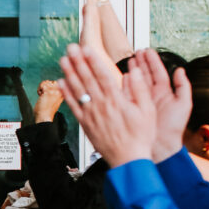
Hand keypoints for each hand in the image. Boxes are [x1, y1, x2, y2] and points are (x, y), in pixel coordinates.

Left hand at [34, 80, 63, 122]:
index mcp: (64, 94)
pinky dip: (39, 90)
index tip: (49, 95)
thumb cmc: (48, 111)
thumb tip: (50, 84)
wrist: (44, 117)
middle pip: (52, 81)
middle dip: (46, 87)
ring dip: (42, 88)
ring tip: (43, 96)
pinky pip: (42, 84)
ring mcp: (55, 91)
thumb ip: (56, 92)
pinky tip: (40, 96)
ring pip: (46, 82)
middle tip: (45, 96)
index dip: (51, 87)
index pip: (58, 83)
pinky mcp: (48, 91)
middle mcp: (61, 91)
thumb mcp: (55, 100)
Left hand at [59, 45, 155, 166]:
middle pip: (87, 80)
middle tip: (70, 47)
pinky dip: (67, 94)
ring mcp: (91, 115)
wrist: (128, 160)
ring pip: (78, 90)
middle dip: (78, 62)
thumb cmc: (140, 137)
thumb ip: (140, 89)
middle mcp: (101, 106)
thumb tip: (135, 71)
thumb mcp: (148, 111)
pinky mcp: (86, 125)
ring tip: (63, 59)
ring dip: (70, 73)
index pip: (103, 76)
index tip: (86, 48)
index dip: (93, 61)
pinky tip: (61, 83)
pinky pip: (73, 106)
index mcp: (117, 100)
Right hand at [133, 49, 191, 162]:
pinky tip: (122, 77)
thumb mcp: (183, 105)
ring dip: (133, 71)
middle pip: (146, 75)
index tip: (147, 51)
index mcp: (165, 93)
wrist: (160, 147)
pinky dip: (125, 85)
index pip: (158, 72)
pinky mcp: (133, 109)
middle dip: (141, 62)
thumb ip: (183, 87)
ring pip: (136, 82)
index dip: (152, 61)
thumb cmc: (173, 129)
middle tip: (135, 52)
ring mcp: (142, 102)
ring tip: (128, 61)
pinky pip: (127, 93)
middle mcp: (152, 96)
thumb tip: (180, 71)